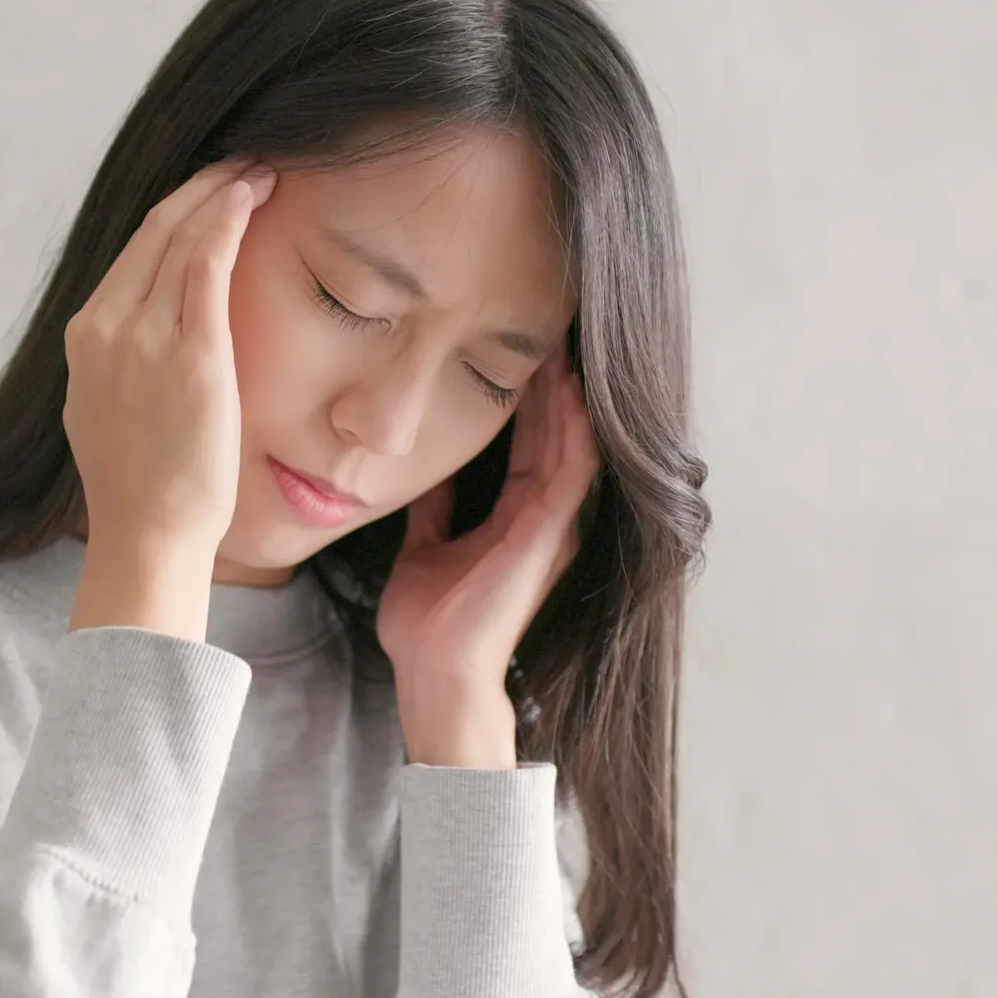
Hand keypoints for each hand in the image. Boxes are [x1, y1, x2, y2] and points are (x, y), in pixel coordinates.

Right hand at [63, 157, 273, 561]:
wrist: (148, 533)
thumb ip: (120, 362)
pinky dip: (228, 222)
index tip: (209, 190)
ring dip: (223, 194)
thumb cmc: (141, 485)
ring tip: (259, 170)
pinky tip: (251, 197)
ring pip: (181, 238)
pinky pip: (207, 266)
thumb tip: (141, 338)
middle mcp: (106, 326)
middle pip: (154, 231)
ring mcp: (145, 337)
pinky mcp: (191, 354)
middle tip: (242, 162)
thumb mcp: (107, 408)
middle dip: (201, 187)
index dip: (175, 211)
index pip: (132, 252)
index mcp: (85, 336)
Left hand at [377, 345, 598, 767]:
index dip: (526, 394)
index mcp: (516, 518)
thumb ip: (434, 509)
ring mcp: (551, 527)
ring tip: (562, 341)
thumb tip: (424, 469)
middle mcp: (543, 518)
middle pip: (555, 433)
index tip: (517, 346)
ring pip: (570, 442)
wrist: (434, 674)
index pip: (529, 441)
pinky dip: (574, 428)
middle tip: (550, 324)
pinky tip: (569, 388)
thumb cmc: (428, 626)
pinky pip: (572, 469)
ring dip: (568, 393)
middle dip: (552, 380)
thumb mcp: (424, 549)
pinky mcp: (548, 535)